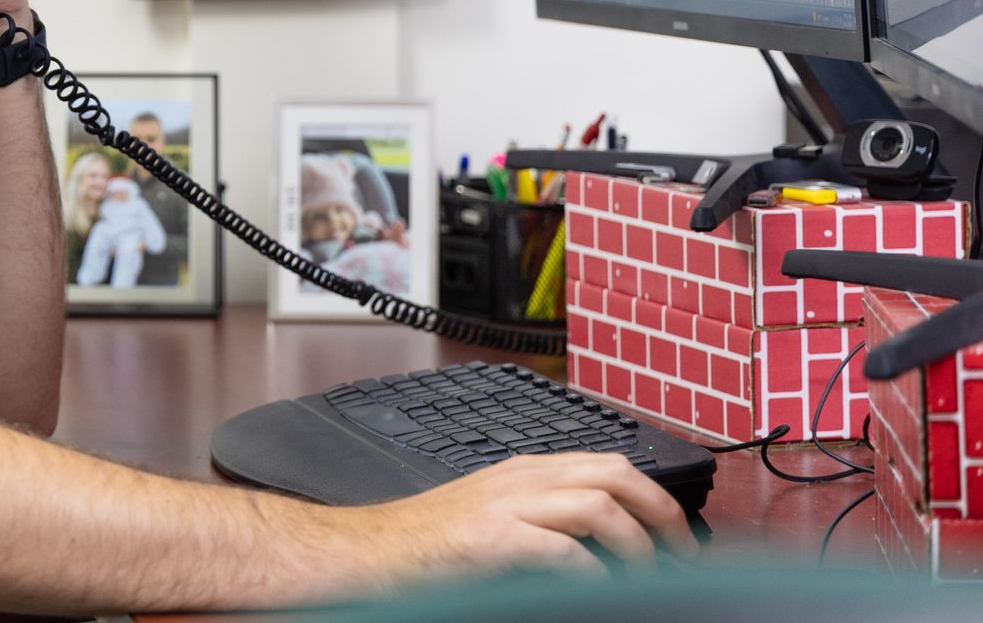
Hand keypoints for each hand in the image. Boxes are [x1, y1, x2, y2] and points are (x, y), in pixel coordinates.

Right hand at [347, 454, 696, 590]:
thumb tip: (606, 544)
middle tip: (682, 555)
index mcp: (525, 470)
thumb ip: (546, 517)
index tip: (677, 536)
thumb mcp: (496, 515)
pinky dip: (592, 574)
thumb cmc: (431, 544)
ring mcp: (506, 505)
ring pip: (599, 506)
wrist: (374, 552)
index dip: (655, 496)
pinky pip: (562, 550)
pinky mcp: (492, 540)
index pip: (610, 464)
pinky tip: (598, 591)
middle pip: (616, 473)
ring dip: (636, 546)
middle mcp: (521, 478)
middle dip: (662, 513)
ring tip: (646, 577)